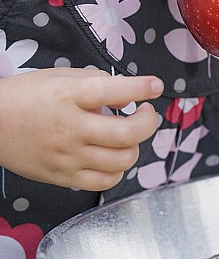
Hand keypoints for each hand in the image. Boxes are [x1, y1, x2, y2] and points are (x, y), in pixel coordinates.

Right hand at [0, 68, 161, 189]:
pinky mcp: (63, 176)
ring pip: (122, 161)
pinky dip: (118, 170)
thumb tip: (122, 90)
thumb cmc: (24, 97)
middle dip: (148, 122)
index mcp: (70, 96)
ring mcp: (69, 156)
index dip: (141, 89)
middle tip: (146, 113)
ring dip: (135, 146)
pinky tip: (114, 156)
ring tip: (129, 135)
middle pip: (127, 133)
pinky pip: (104, 182)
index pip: (115, 92)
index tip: (155, 86)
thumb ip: (93, 81)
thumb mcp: (58, 76)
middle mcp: (72, 128)